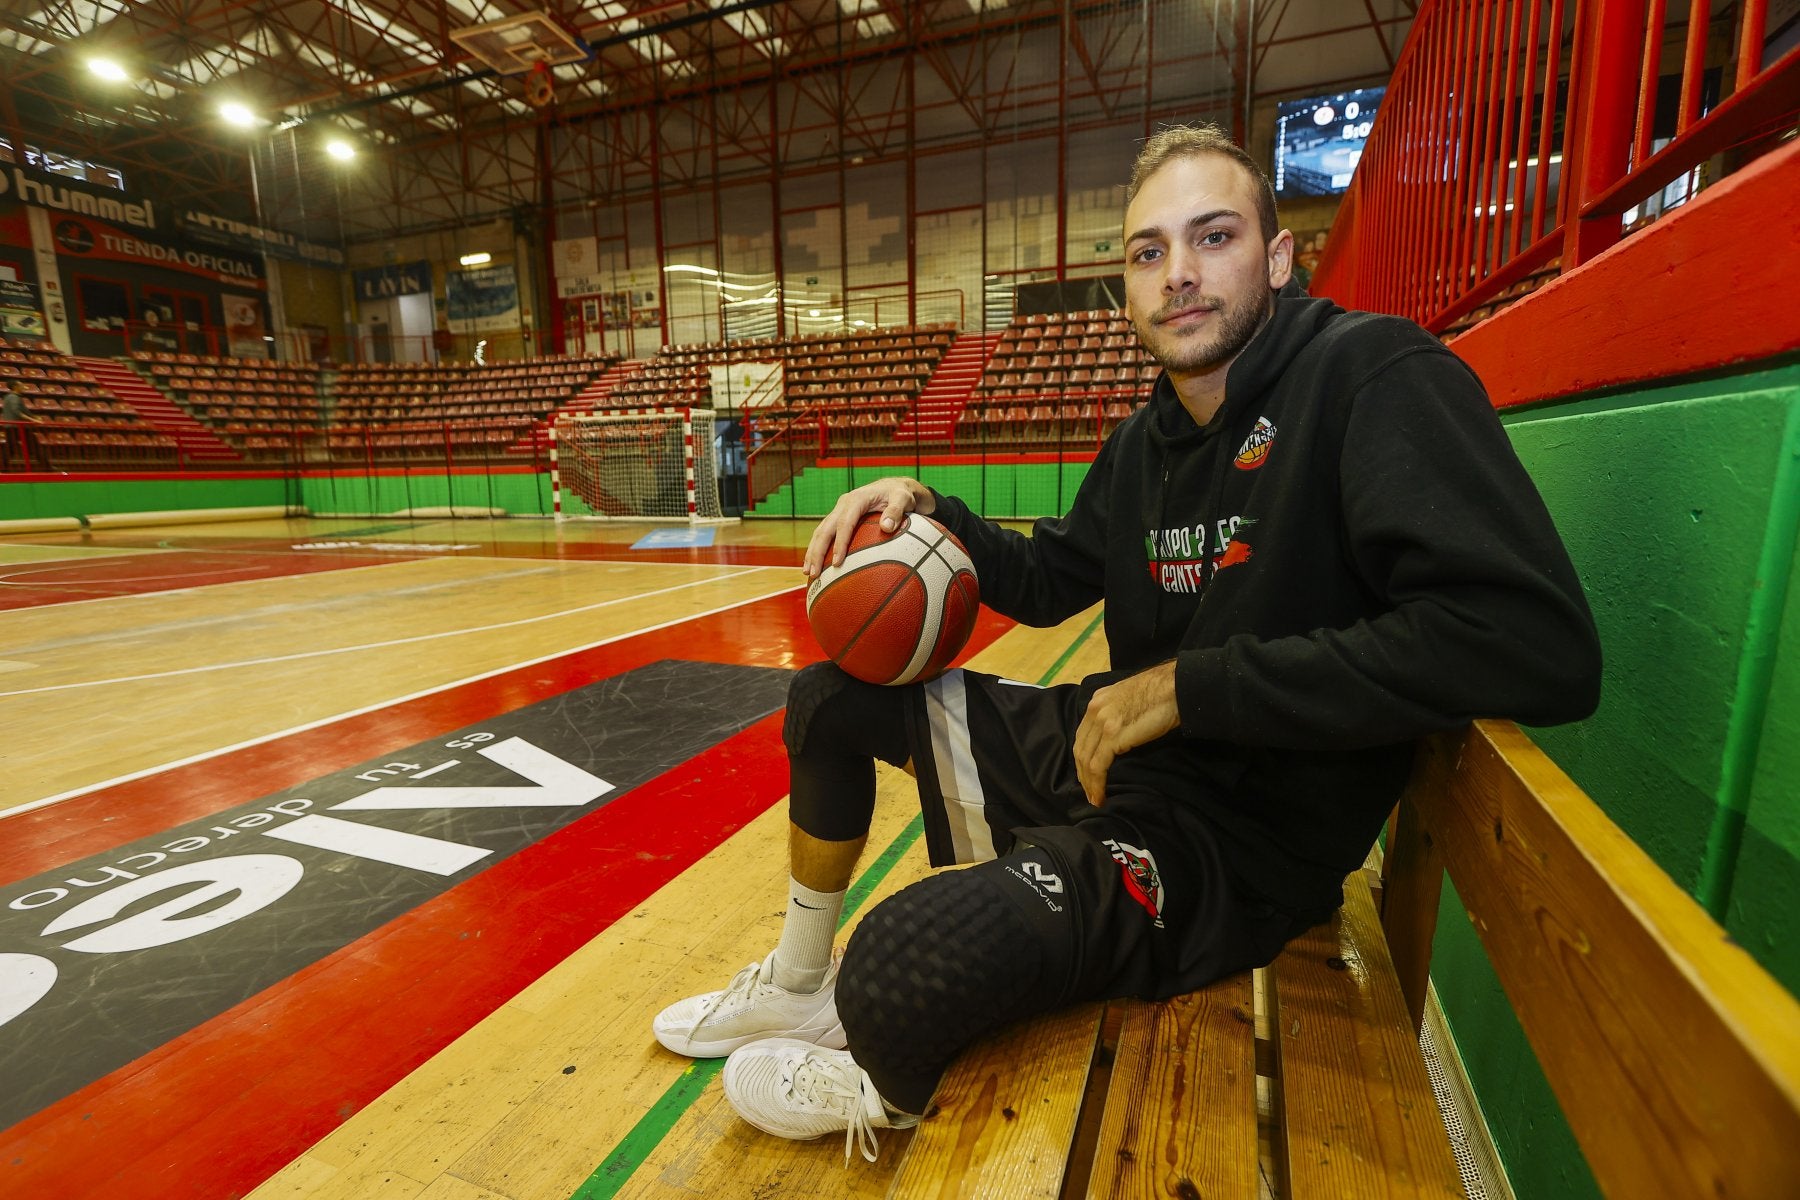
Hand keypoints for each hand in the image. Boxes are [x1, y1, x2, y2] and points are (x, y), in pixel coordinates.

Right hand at [802, 477, 935, 577]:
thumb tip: (886, 527)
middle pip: (825, 529)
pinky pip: (825, 534)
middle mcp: (843, 504)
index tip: (837, 562)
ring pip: (820, 532)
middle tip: (814, 572)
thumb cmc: (900, 495)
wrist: (894, 487)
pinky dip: (818, 549)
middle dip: (817, 551)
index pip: (844, 522)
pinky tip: (816, 565)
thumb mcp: (903, 498)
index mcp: (856, 499)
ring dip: (813, 552)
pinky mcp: (839, 518)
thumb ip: (896, 511)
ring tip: (809, 572)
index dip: (840, 542)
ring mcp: (839, 511)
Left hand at [1073, 661, 1180, 805]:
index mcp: (1098, 700)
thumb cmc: (1162, 694)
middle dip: (1082, 773)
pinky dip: (1097, 783)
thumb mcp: (1131, 700)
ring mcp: (1102, 722)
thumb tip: (1120, 736)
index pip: (1083, 734)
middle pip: (1080, 748)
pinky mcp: (1113, 735)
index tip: (1087, 774)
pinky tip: (1100, 795)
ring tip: (1095, 799)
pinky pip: (1098, 765)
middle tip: (1089, 792)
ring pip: (1086, 759)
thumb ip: (1119, 714)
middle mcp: (1095, 710)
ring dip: (1089, 783)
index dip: (1083, 757)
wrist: (1175, 687)